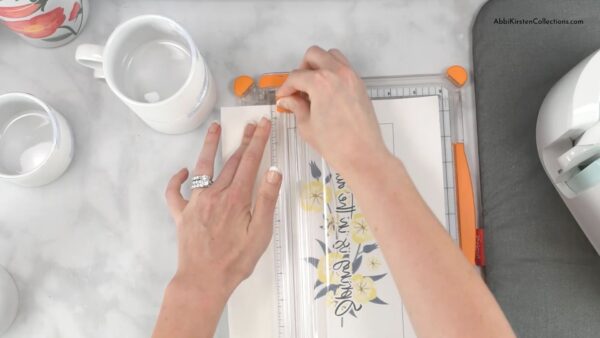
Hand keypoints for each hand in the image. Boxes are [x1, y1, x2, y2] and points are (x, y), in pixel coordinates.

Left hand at [165, 118, 281, 294]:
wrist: (203, 281)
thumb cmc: (235, 261)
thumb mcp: (260, 232)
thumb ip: (266, 199)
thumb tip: (273, 171)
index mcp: (236, 198)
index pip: (250, 161)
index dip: (258, 140)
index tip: (263, 124)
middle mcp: (214, 195)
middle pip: (231, 161)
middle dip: (243, 141)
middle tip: (250, 124)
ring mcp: (195, 203)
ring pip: (203, 167)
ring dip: (209, 146)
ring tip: (214, 128)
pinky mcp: (181, 214)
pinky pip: (174, 193)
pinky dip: (177, 180)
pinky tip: (183, 171)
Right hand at [276, 46, 390, 175]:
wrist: (362, 155)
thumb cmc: (338, 145)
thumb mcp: (307, 126)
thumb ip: (296, 107)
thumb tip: (288, 100)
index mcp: (321, 82)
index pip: (296, 76)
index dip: (285, 87)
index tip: (283, 96)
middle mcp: (337, 74)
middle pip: (313, 55)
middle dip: (302, 68)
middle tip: (297, 87)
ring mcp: (351, 77)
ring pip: (331, 55)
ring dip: (319, 65)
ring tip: (312, 85)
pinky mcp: (359, 85)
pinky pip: (344, 67)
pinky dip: (333, 71)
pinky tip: (326, 90)